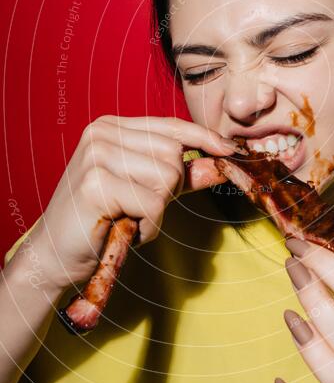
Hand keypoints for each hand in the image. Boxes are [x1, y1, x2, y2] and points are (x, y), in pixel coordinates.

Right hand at [32, 115, 234, 292]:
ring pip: (167, 178)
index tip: (230, 150)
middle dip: (167, 191)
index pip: (171, 126)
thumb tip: (219, 161)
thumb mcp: (145, 191)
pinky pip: (153, 204)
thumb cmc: (101, 221)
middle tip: (137, 209)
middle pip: (173, 155)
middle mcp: (101, 133)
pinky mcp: (95, 183)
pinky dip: (147, 226)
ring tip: (129, 219)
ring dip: (157, 212)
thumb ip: (180, 175)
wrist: (55, 255)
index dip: (204, 138)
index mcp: (112, 127)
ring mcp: (96, 155)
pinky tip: (124, 230)